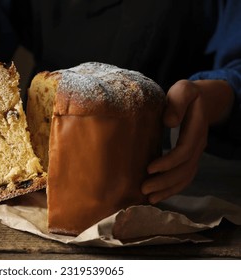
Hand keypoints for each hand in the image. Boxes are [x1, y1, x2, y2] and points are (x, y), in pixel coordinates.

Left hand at [142, 79, 233, 203]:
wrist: (203, 100)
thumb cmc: (187, 94)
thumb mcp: (183, 90)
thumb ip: (177, 103)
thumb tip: (169, 122)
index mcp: (196, 129)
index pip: (184, 151)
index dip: (168, 162)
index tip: (149, 168)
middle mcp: (198, 145)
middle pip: (185, 170)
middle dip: (165, 181)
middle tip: (144, 188)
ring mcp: (196, 153)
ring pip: (186, 177)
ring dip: (168, 189)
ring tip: (149, 198)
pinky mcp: (189, 158)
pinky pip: (185, 178)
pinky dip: (172, 188)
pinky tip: (157, 196)